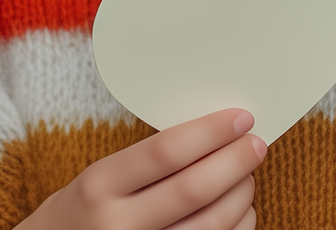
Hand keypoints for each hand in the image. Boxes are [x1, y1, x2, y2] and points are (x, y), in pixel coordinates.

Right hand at [18, 107, 266, 229]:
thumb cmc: (78, 216)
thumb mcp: (97, 180)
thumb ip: (142, 164)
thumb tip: (209, 135)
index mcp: (100, 185)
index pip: (165, 151)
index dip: (210, 132)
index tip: (240, 116)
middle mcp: (118, 226)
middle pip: (193, 190)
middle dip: (234, 162)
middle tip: (256, 144)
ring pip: (209, 227)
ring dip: (240, 198)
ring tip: (248, 177)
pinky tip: (240, 213)